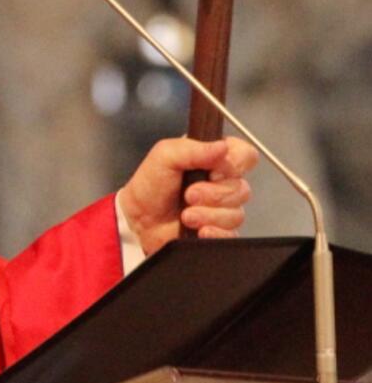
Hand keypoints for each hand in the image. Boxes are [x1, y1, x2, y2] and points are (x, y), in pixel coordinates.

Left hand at [118, 136, 257, 255]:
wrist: (137, 219)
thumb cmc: (149, 185)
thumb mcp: (165, 155)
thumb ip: (193, 148)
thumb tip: (223, 147)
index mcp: (213, 159)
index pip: (246, 155)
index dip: (235, 164)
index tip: (213, 171)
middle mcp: (222, 183)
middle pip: (242, 188)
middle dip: (212, 194)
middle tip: (188, 195)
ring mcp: (222, 209)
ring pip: (236, 214)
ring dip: (208, 214)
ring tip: (186, 214)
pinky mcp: (219, 232)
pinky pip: (231, 235)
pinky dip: (213, 232)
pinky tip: (197, 230)